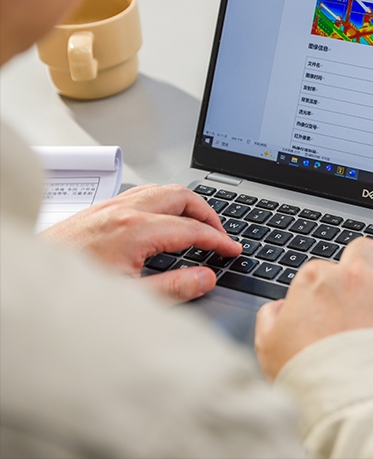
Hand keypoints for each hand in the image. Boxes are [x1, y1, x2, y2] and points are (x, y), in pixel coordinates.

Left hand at [41, 183, 241, 301]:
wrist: (23, 279)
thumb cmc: (70, 292)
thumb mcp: (130, 298)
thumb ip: (173, 288)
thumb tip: (205, 278)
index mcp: (136, 231)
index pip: (193, 230)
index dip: (219, 241)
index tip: (233, 250)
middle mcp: (125, 211)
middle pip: (182, 197)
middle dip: (209, 214)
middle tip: (221, 234)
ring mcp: (111, 206)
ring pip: (163, 190)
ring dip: (187, 204)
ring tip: (200, 223)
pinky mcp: (99, 208)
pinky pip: (144, 193)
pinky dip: (165, 201)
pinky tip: (165, 218)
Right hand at [255, 237, 372, 380]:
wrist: (342, 391)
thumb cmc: (305, 368)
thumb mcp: (266, 343)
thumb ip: (271, 316)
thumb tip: (279, 308)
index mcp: (316, 278)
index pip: (322, 266)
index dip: (324, 285)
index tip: (325, 302)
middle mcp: (352, 275)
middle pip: (363, 248)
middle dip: (362, 261)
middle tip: (360, 283)